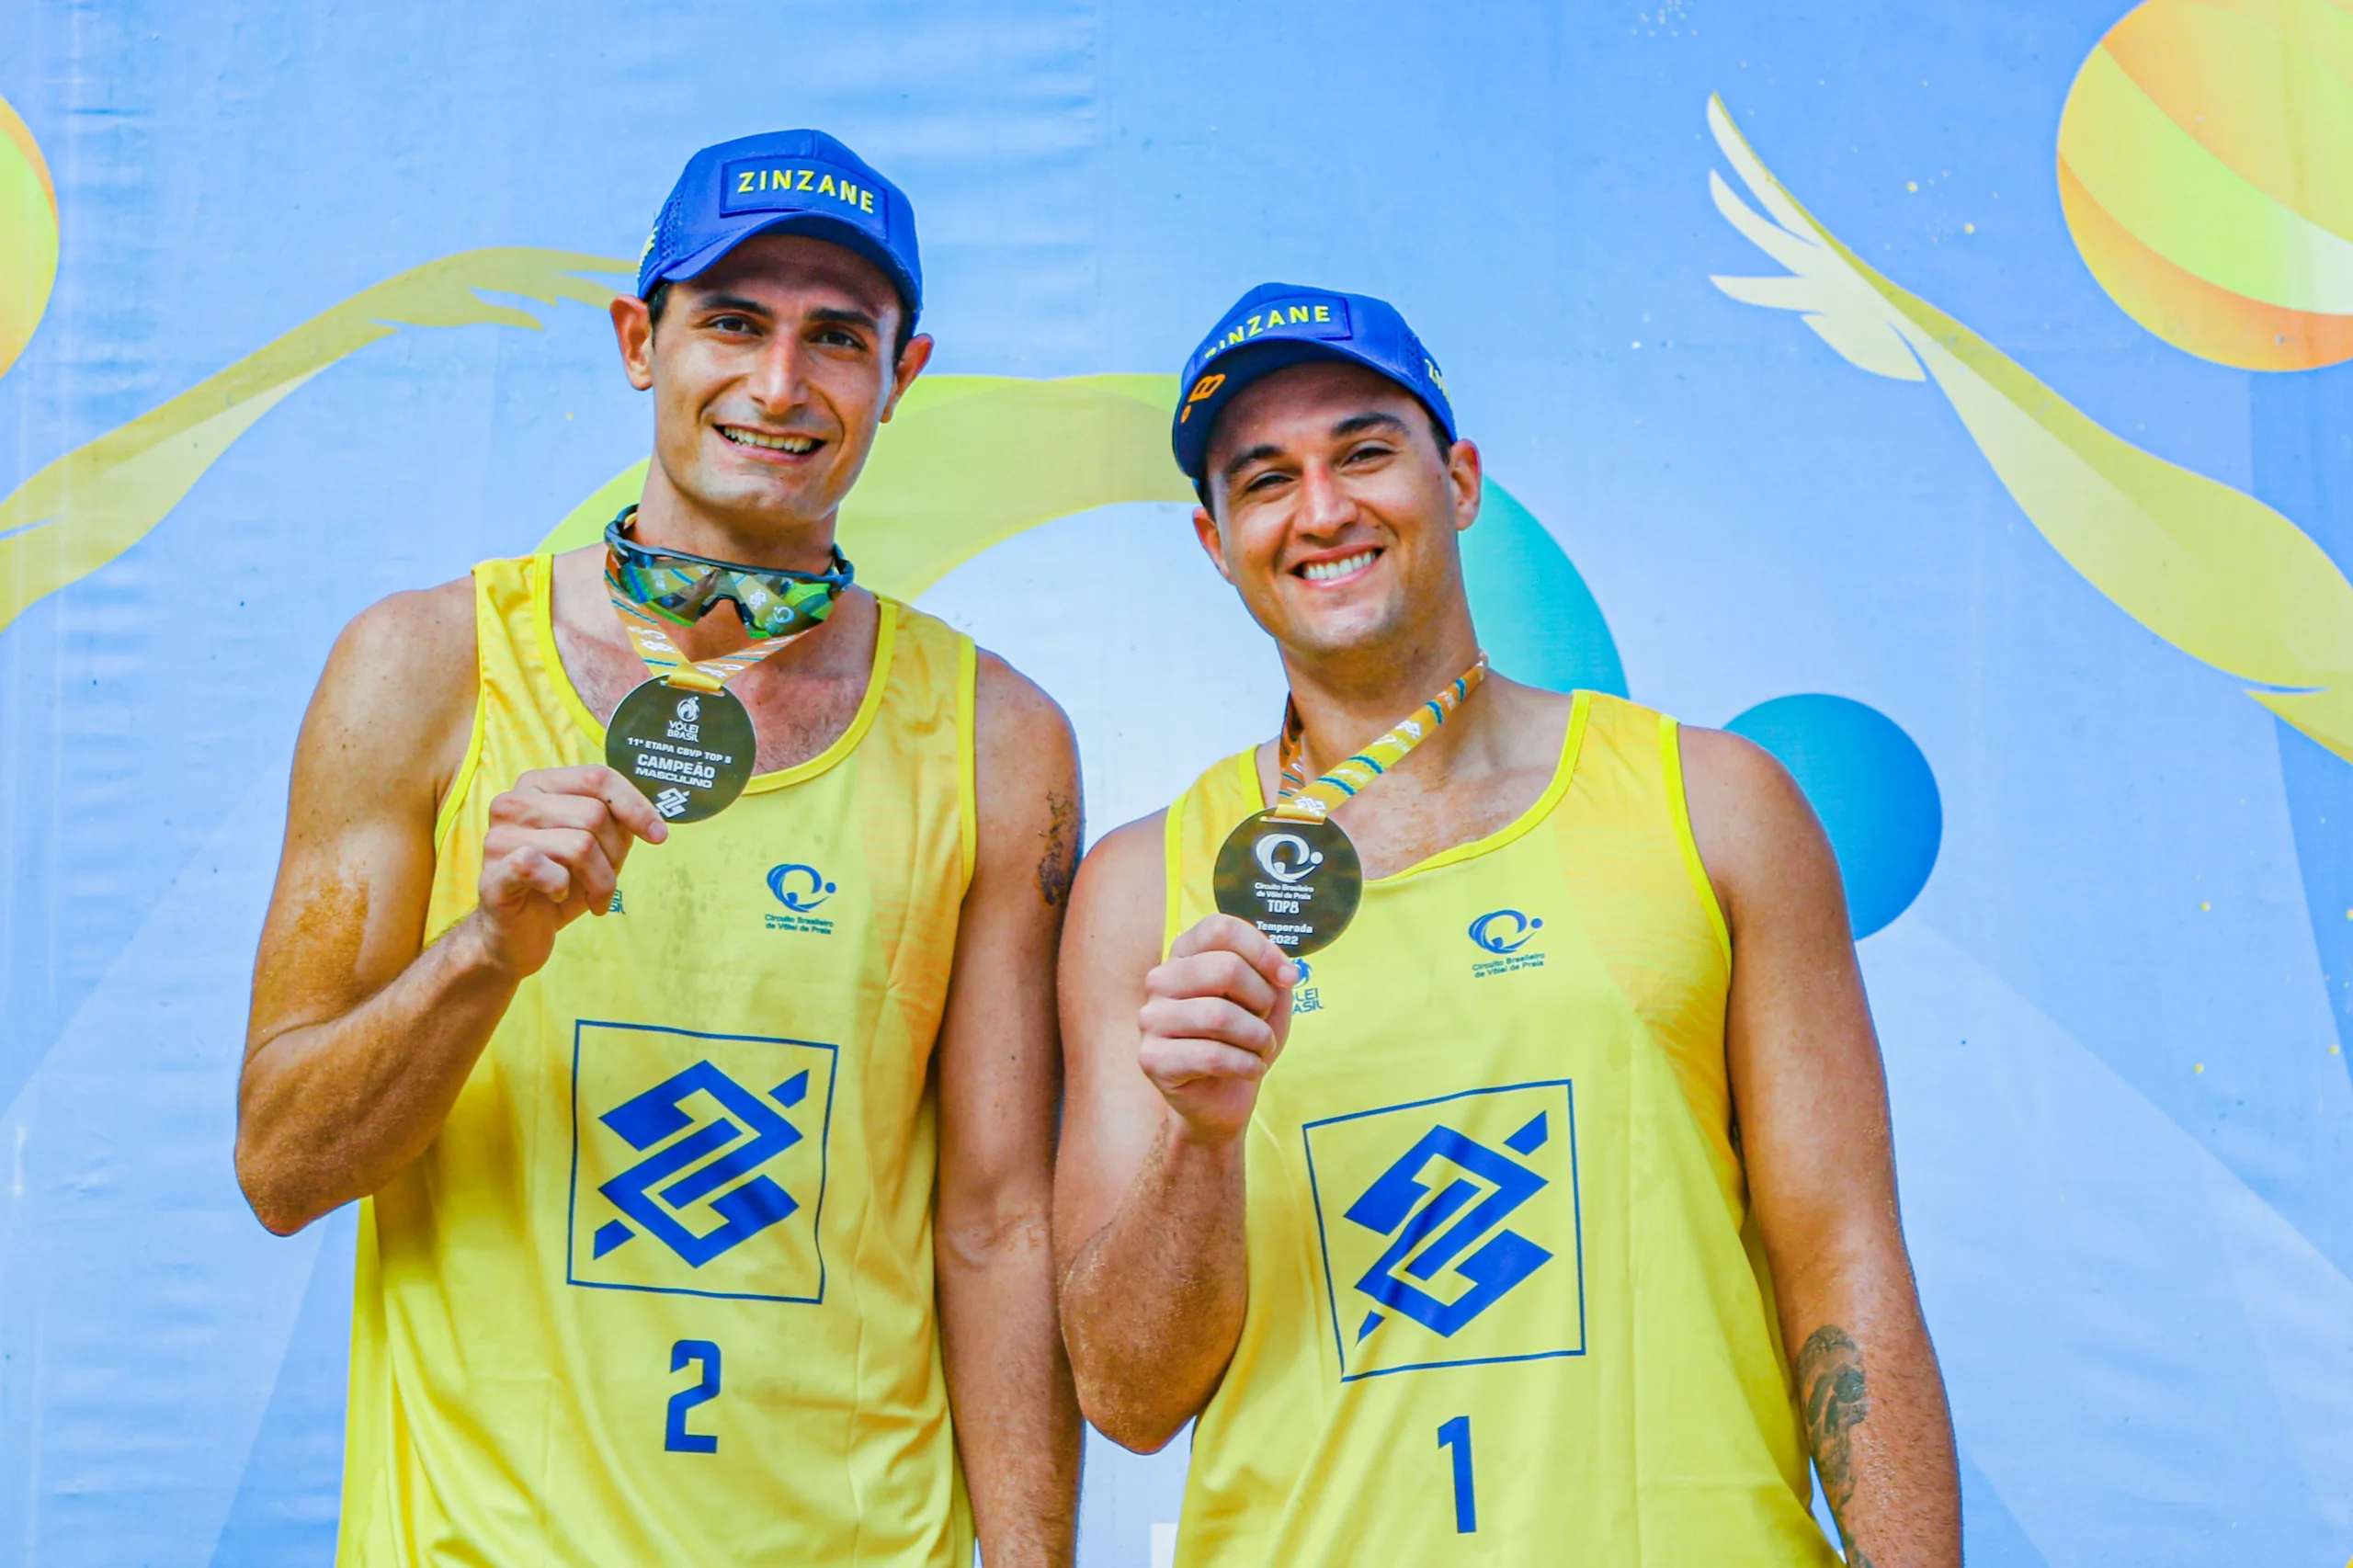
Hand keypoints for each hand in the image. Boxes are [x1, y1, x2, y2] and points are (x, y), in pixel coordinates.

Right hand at [468, 766, 665, 977]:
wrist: (518, 933)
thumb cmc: (559, 883)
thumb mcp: (597, 845)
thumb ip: (615, 820)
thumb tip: (648, 816)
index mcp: (538, 785)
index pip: (597, 777)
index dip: (636, 806)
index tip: (659, 836)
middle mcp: (513, 803)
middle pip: (593, 814)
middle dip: (615, 854)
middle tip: (606, 880)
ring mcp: (498, 838)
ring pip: (579, 845)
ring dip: (600, 881)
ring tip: (593, 897)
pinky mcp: (492, 875)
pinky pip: (542, 869)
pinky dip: (562, 889)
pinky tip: (557, 897)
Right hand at [1137, 915, 1298, 1146]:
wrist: (1223, 1097)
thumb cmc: (1243, 1038)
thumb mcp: (1266, 996)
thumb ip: (1272, 973)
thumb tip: (1285, 973)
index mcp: (1185, 953)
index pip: (1221, 928)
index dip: (1263, 950)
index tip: (1289, 978)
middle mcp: (1161, 979)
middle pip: (1224, 968)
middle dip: (1261, 999)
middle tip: (1264, 1021)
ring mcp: (1151, 1018)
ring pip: (1219, 1015)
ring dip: (1257, 1038)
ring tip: (1260, 1049)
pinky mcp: (1152, 1058)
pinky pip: (1212, 1056)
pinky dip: (1246, 1065)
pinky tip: (1250, 1070)